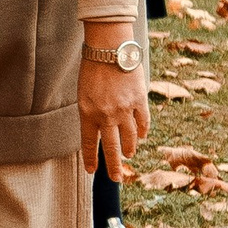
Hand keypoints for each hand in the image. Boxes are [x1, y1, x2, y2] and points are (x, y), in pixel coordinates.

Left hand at [79, 48, 149, 176]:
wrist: (109, 49)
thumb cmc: (92, 70)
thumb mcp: (83, 94)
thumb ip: (90, 113)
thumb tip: (98, 131)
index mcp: (87, 113)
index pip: (88, 143)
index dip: (90, 159)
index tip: (92, 172)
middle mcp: (106, 115)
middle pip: (111, 147)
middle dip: (113, 166)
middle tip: (116, 178)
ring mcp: (124, 109)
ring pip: (130, 137)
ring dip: (129, 149)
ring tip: (128, 155)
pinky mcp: (139, 100)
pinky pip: (143, 122)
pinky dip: (143, 132)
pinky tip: (142, 138)